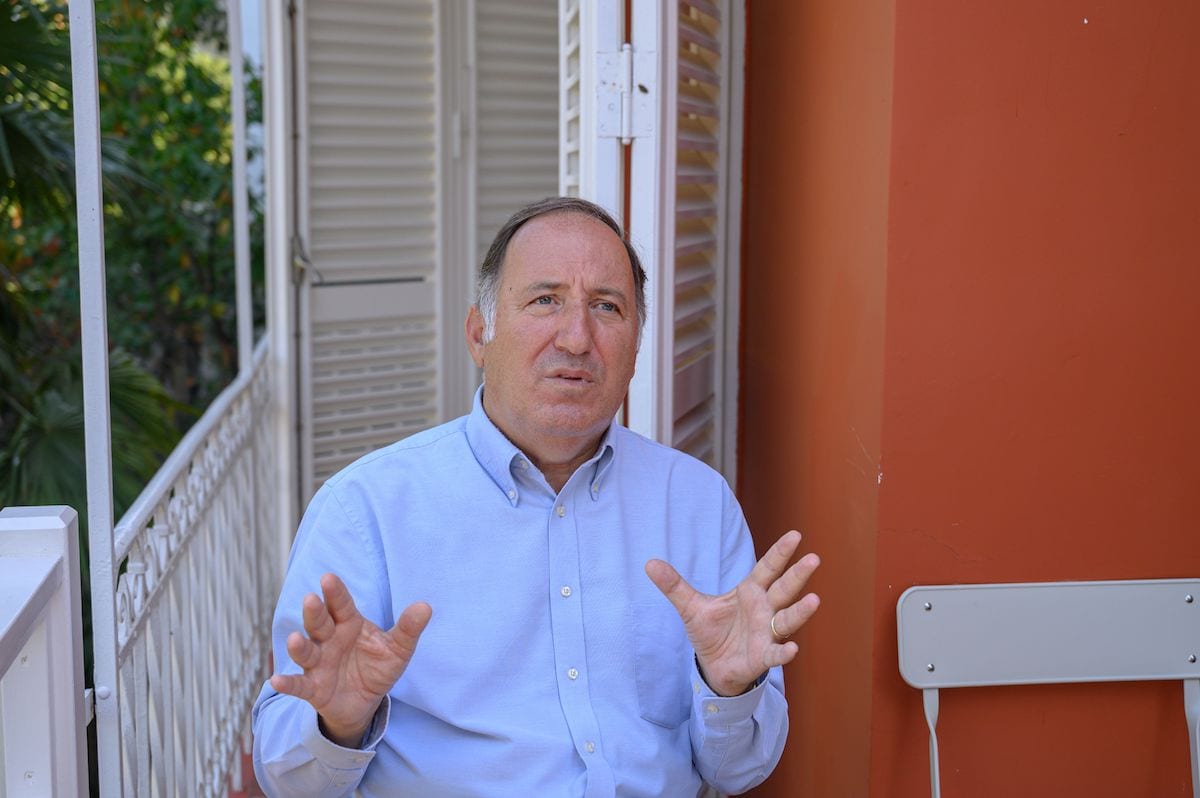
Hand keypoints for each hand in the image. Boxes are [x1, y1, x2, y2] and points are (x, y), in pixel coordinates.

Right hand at [269, 573, 431, 746]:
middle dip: (315, 612)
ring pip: (306, 651)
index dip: (335, 593)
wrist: (366, 702)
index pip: (341, 605)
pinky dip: (288, 683)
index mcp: (349, 624)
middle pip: (319, 623)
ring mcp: (319, 663)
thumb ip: (408, 628)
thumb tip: (426, 607)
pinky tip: (277, 680)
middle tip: (311, 599)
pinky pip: (298, 685)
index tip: (329, 578)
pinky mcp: (313, 688)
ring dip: (299, 646)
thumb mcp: (398, 649)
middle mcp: (329, 640)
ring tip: (294, 639)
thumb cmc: (378, 667)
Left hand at [645, 530, 818, 696]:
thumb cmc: (711, 631)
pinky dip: (783, 651)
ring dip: (800, 611)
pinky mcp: (764, 656)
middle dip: (797, 575)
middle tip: (813, 559)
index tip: (795, 535)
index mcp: (750, 591)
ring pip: (786, 619)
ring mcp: (766, 632)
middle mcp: (764, 609)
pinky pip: (776, 652)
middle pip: (784, 589)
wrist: (714, 665)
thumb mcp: (690, 607)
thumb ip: (673, 585)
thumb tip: (649, 563)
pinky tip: (792, 649)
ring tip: (813, 600)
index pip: (767, 568)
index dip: (780, 552)